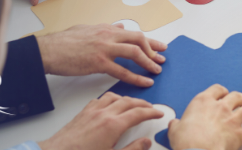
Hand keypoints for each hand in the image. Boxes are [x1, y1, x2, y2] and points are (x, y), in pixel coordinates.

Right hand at [35, 23, 166, 86]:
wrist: (48, 50)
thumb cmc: (63, 42)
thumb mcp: (86, 29)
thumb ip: (105, 28)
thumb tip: (120, 26)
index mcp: (106, 28)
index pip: (133, 33)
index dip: (149, 40)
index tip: (160, 46)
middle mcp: (108, 35)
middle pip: (138, 39)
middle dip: (153, 49)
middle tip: (162, 58)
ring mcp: (104, 48)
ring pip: (134, 52)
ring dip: (148, 62)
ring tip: (156, 71)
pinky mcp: (98, 62)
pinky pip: (122, 70)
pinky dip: (136, 77)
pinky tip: (144, 82)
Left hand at [38, 93, 163, 149]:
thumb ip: (132, 149)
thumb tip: (146, 142)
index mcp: (113, 125)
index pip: (139, 113)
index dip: (152, 112)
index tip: (158, 112)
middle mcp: (104, 114)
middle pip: (129, 102)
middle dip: (142, 103)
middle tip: (150, 107)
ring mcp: (92, 111)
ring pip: (115, 97)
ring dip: (127, 98)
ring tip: (133, 103)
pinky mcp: (83, 113)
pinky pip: (101, 99)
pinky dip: (111, 98)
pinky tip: (111, 104)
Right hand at [168, 84, 241, 149]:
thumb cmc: (186, 141)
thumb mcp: (175, 130)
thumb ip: (176, 125)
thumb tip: (174, 124)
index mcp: (203, 102)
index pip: (216, 89)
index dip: (221, 91)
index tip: (223, 93)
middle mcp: (219, 107)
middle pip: (236, 96)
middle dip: (241, 97)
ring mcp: (231, 119)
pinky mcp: (239, 133)